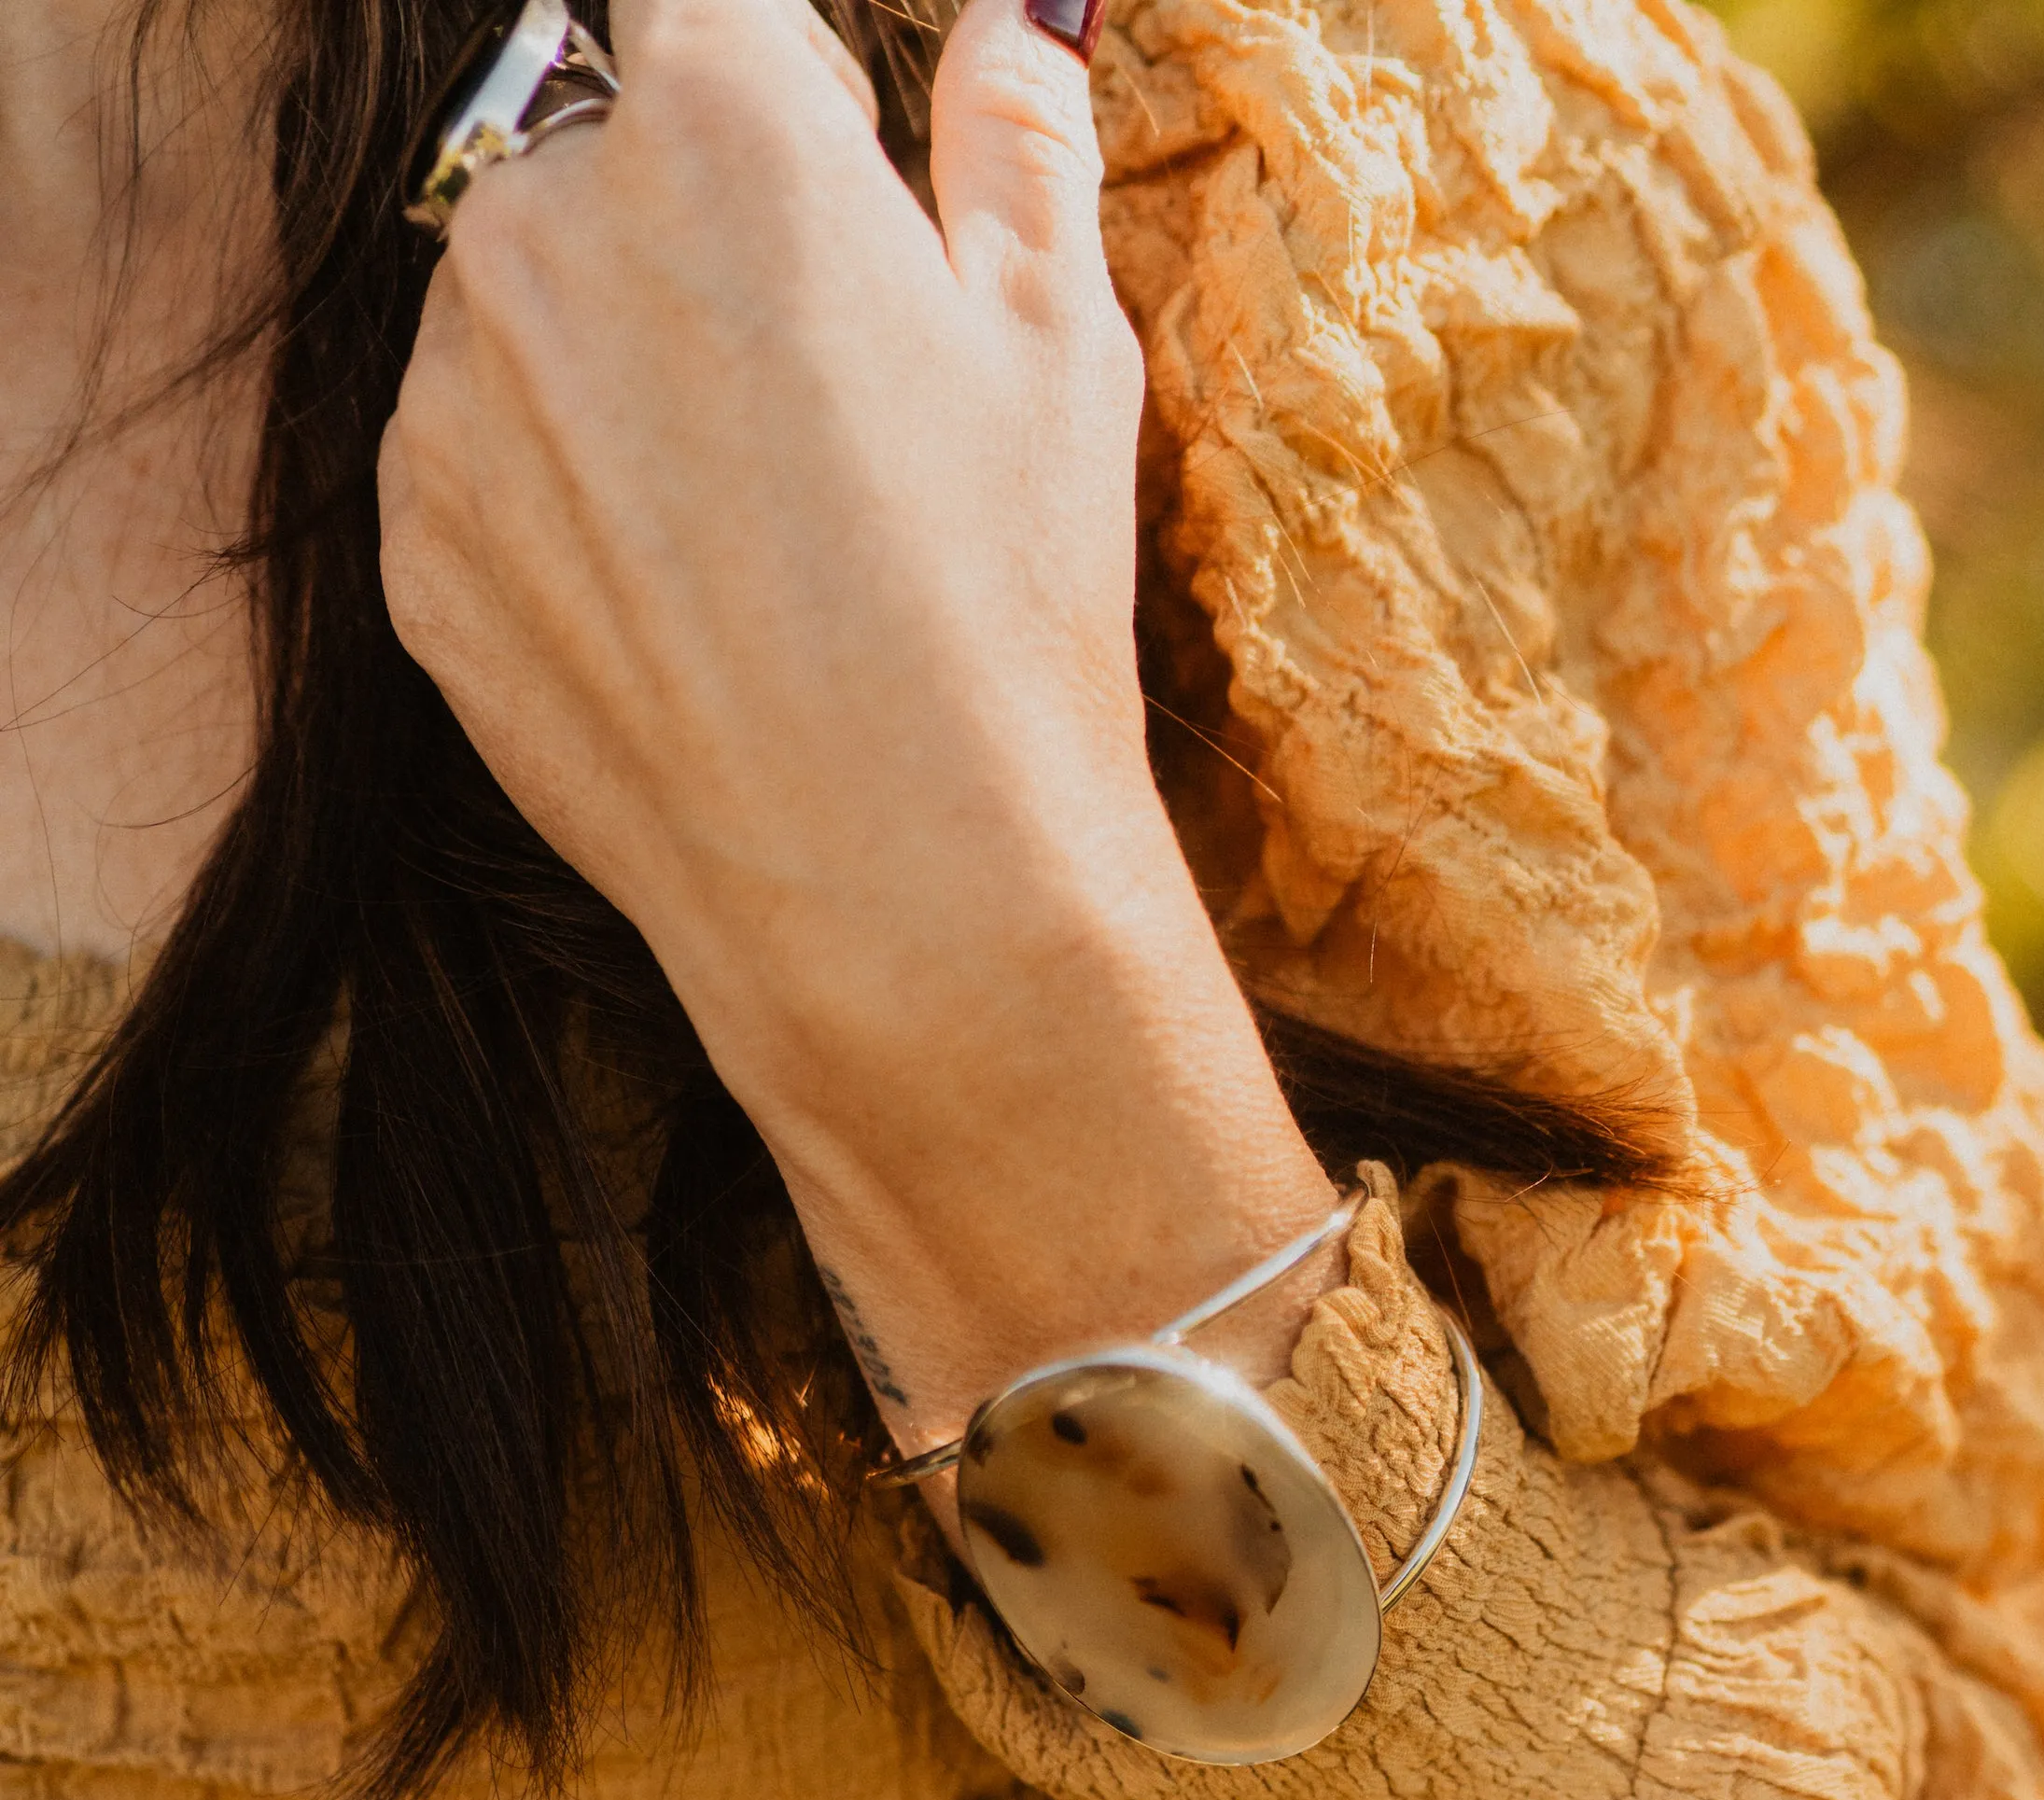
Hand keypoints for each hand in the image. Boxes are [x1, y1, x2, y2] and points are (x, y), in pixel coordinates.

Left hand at [377, 0, 1335, 1447]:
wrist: (895, 897)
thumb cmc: (1000, 614)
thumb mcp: (1061, 350)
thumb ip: (1014, 140)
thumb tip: (1000, 26)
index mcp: (718, 125)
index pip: (705, 4)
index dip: (784, 90)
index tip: (833, 191)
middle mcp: (540, 224)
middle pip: (609, 157)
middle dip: (703, 240)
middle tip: (828, 418)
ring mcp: (452, 398)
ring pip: (531, 314)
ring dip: (620, 373)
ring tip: (754, 541)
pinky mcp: (413, 550)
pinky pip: (483, 468)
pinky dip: (562, 512)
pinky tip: (683, 615)